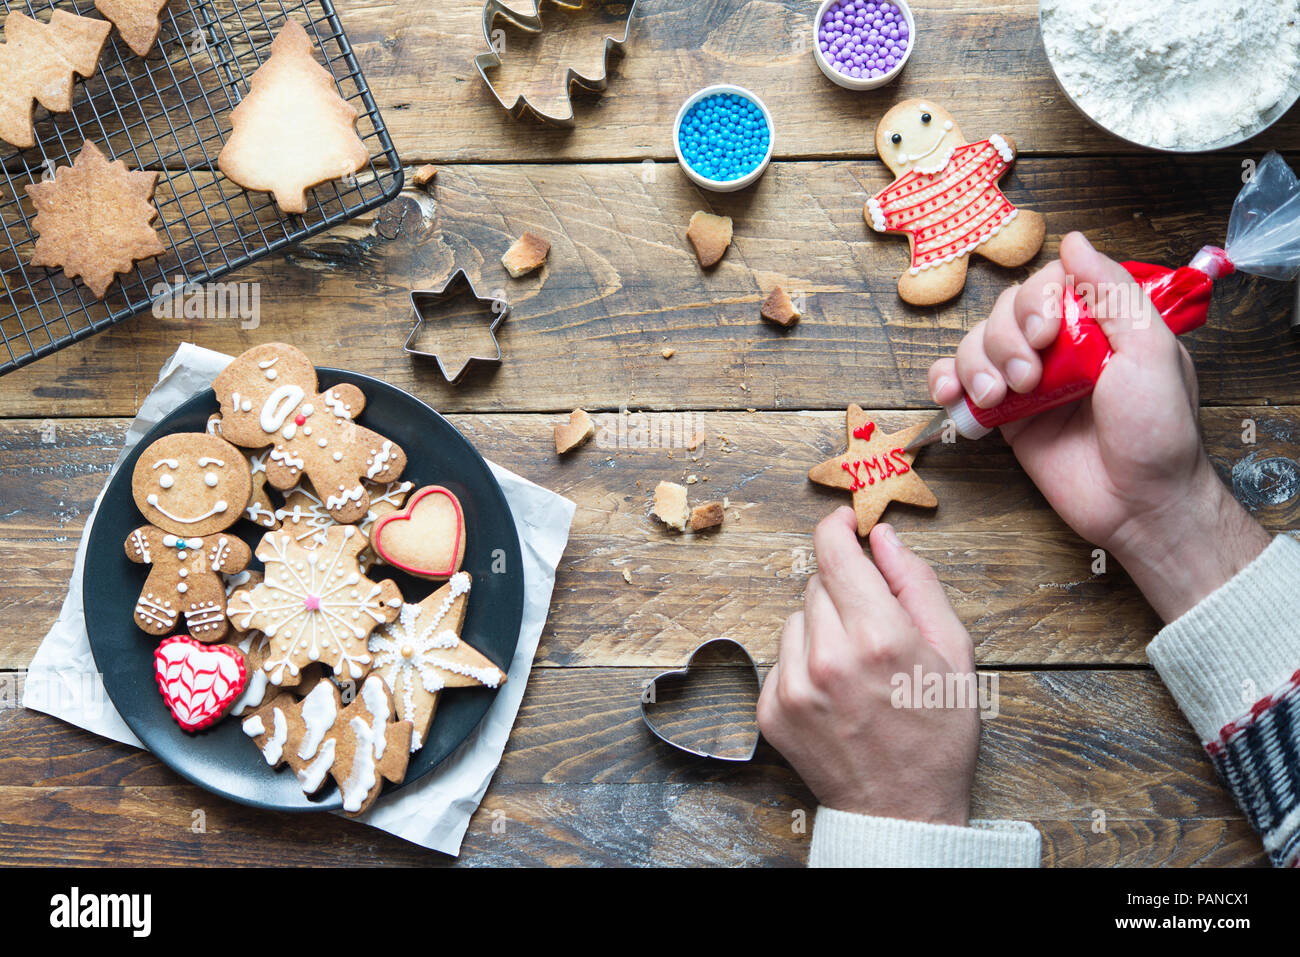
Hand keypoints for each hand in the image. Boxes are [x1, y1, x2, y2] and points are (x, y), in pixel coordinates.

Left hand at [758, 509, 979, 824]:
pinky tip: (834, 693)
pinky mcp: (771, 709)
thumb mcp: (953, 653)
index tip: (844, 522)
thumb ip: (918, 584)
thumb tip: (884, 536)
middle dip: (843, 591)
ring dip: (821, 628)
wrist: (901, 811)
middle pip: (817, 584)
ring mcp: (792, 686)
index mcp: (878, 636)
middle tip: (874, 625)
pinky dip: (803, 664)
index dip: (837, 528)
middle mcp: (828, 657)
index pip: (835, 553)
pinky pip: (781, 658)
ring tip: (856, 669)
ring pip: (796, 619)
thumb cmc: (937, 735)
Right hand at [927, 231, 1268, 620]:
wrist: (1138, 504)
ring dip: (977, 365)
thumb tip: (1075, 241)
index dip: (1034, 299)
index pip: (1049, 281)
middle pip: (1004, 311)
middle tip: (1029, 378)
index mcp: (1099, 323)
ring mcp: (1029, 381)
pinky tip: (951, 396)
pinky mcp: (1005, 418)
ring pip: (976, 345)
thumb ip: (1113, 292)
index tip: (1046, 331)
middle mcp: (1061, 346)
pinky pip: (959, 385)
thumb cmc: (1158, 432)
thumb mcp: (1151, 350)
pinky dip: (946, 383)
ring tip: (1001, 398)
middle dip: (1006, 340)